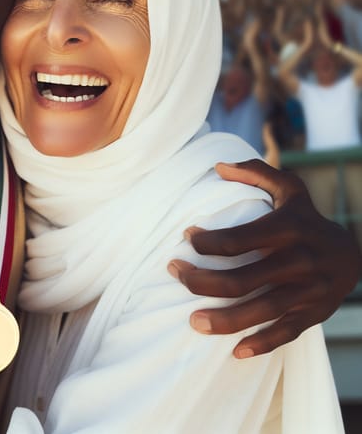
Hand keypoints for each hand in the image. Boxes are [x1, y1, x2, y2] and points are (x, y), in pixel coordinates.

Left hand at [168, 159, 360, 357]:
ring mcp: (308, 291)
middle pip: (242, 279)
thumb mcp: (289, 188)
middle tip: (175, 274)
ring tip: (193, 321)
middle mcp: (299, 260)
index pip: (239, 239)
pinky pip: (286, 333)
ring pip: (261, 310)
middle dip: (202, 280)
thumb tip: (218, 167)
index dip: (207, 242)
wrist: (354, 255)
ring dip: (224, 319)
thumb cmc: (306, 218)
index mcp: (288, 228)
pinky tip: (235, 351)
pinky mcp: (314, 314)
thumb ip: (256, 172)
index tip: (186, 239)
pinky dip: (261, 344)